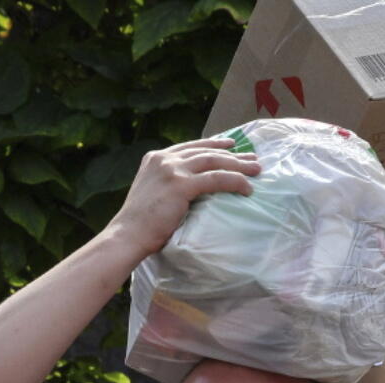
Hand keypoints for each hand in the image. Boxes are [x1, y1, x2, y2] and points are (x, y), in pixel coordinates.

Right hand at [106, 137, 260, 257]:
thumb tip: (192, 189)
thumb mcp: (154, 193)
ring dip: (238, 165)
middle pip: (205, 152)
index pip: (191, 147)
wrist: (128, 235)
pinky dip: (234, 182)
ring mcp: (172, 170)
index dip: (213, 144)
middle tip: (252, 158)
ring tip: (256, 170)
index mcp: (155, 158)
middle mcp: (163, 159)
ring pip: (213, 161)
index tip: (231, 145)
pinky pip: (216, 179)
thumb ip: (169, 184)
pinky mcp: (180, 185)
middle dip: (232, 154)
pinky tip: (246, 188)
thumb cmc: (140, 224)